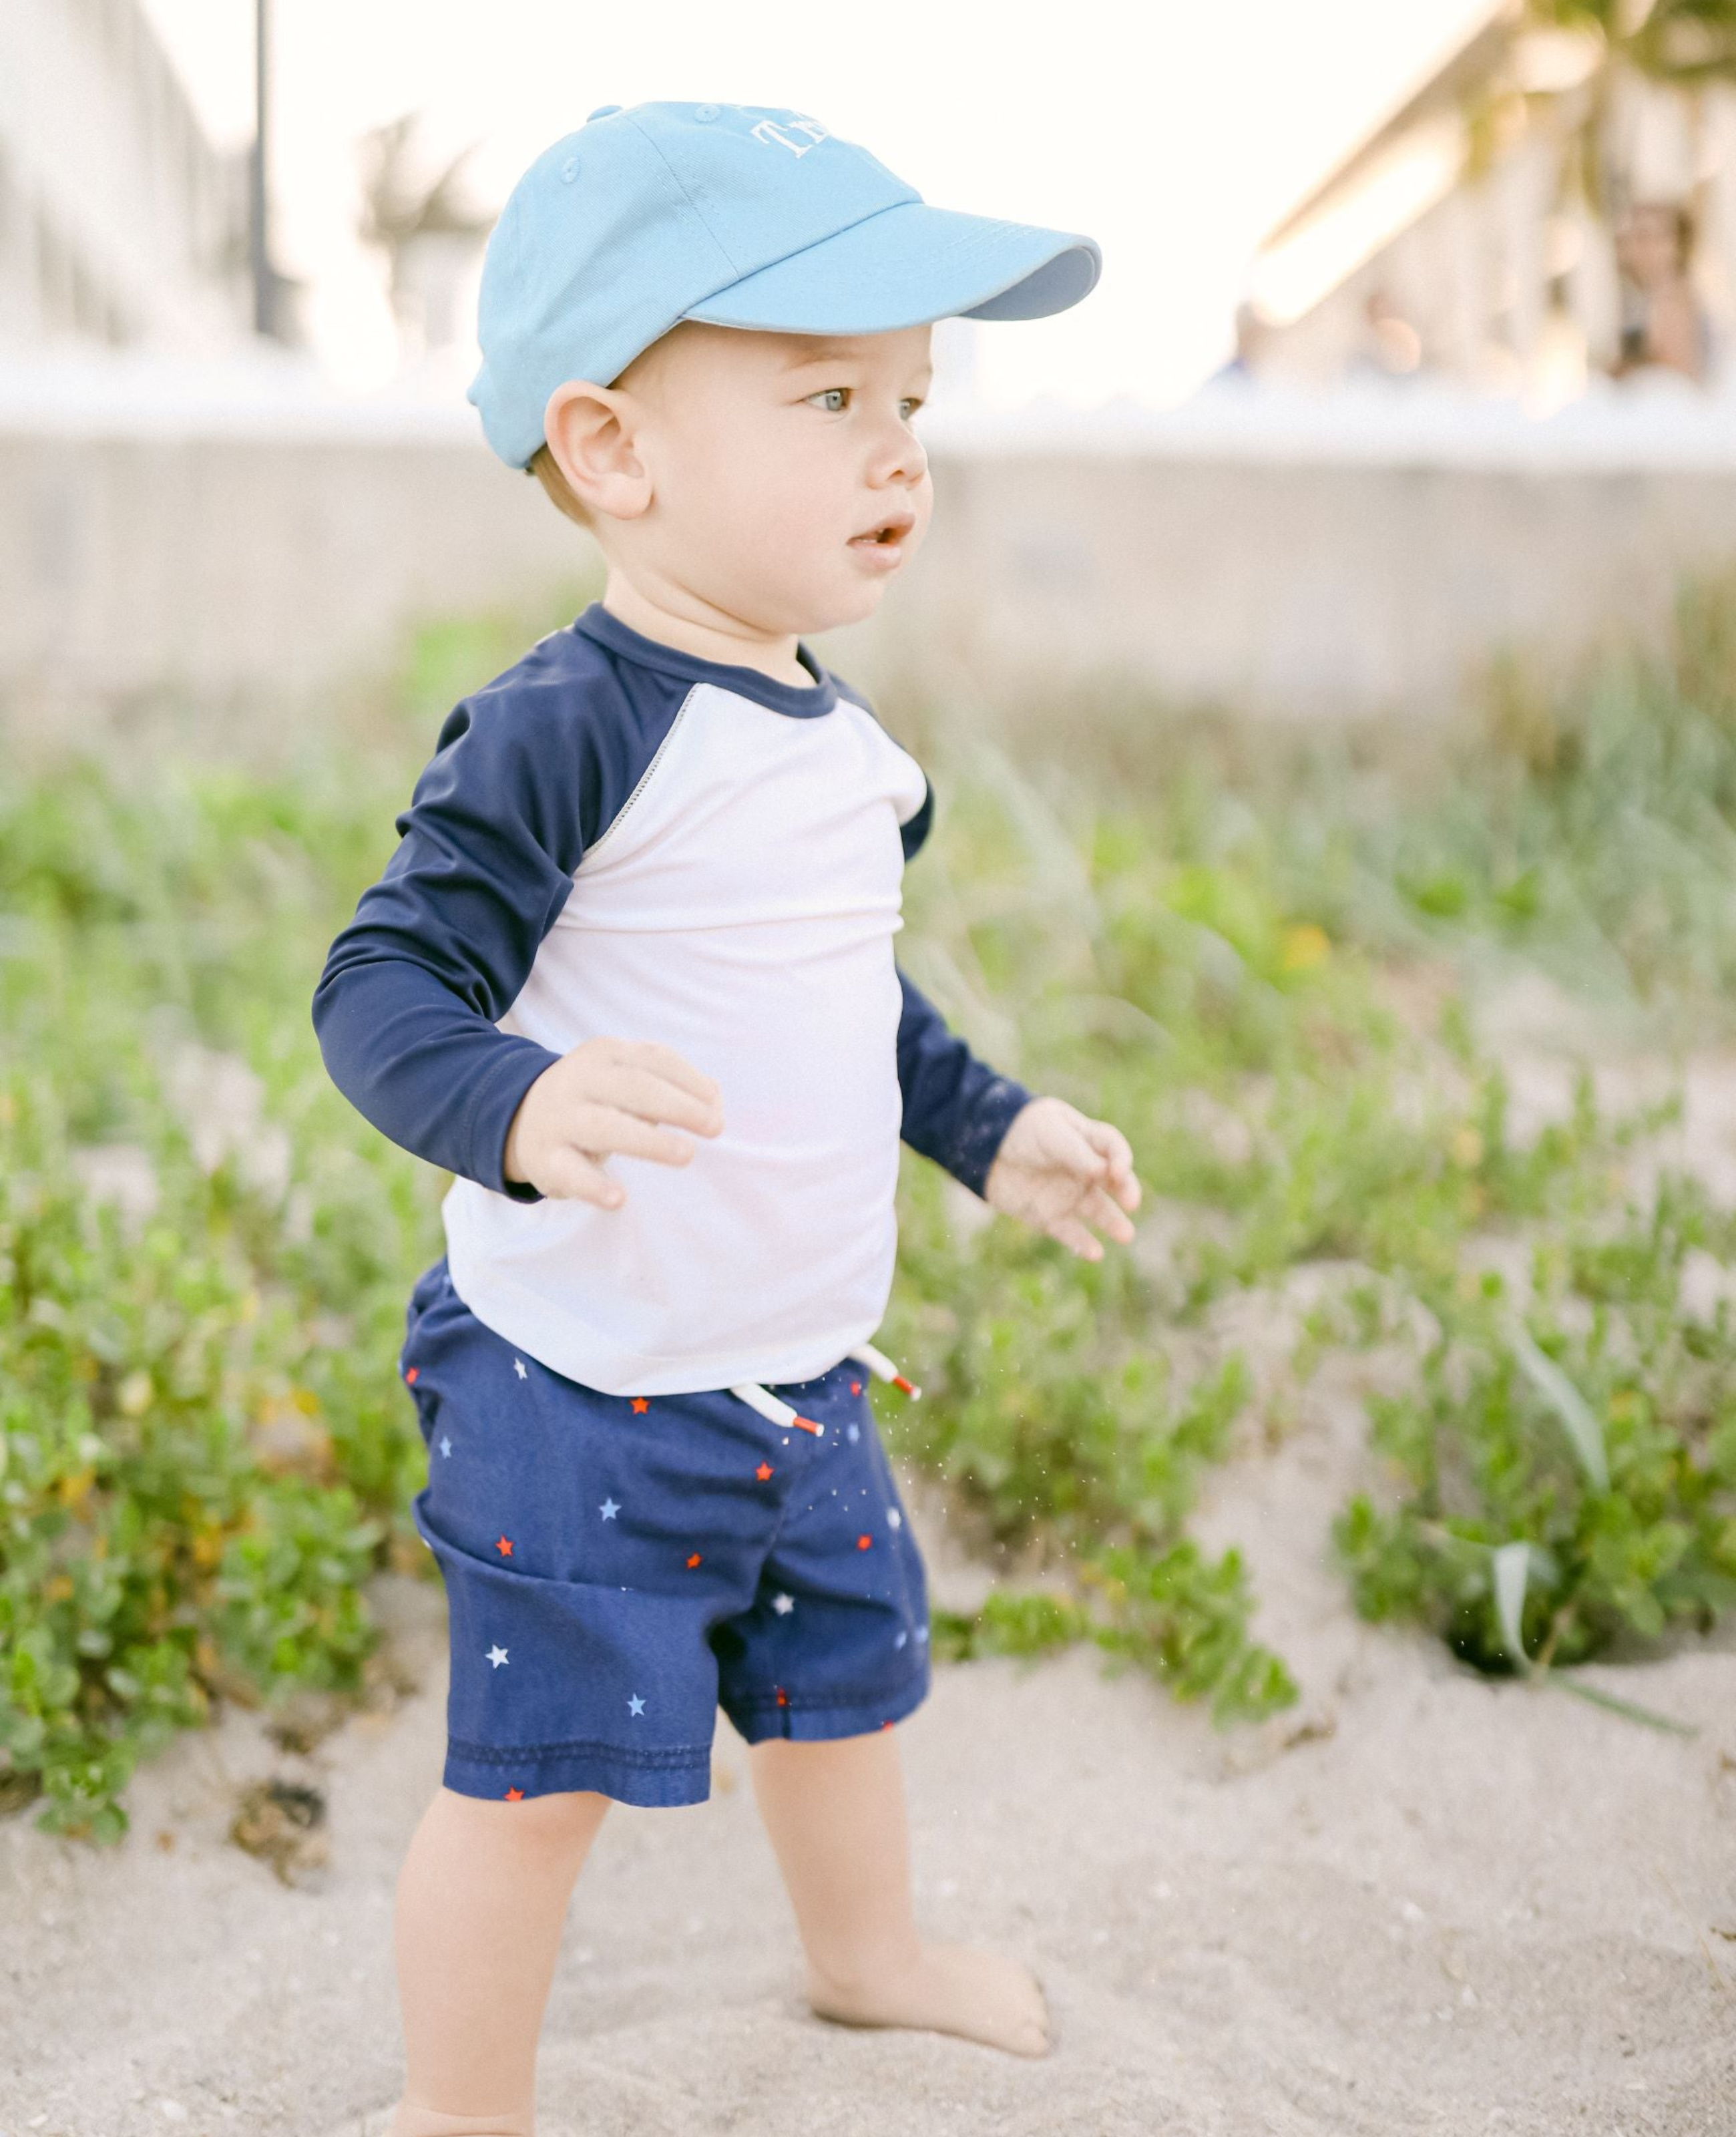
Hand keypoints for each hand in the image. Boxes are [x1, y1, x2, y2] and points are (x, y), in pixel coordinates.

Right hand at [503, 1036, 722, 1206]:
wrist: (519, 1116)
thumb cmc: (594, 1098)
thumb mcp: (624, 1078)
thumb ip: (667, 1084)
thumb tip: (713, 1102)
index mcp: (605, 1054)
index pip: (653, 1060)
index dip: (689, 1080)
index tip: (716, 1104)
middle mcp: (580, 1081)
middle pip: (634, 1088)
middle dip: (678, 1105)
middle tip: (714, 1127)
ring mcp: (560, 1119)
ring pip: (605, 1127)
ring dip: (649, 1141)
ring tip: (686, 1155)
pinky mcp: (546, 1159)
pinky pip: (571, 1173)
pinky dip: (595, 1186)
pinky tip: (619, 1199)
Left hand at [980, 1095, 1139, 1260]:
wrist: (982, 1146)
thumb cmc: (1022, 1129)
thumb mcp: (1050, 1132)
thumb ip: (1076, 1152)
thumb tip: (1103, 1173)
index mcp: (1087, 1141)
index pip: (1114, 1149)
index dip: (1121, 1160)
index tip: (1116, 1172)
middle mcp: (1083, 1170)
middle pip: (1113, 1182)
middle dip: (1126, 1191)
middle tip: (1132, 1203)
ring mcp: (1067, 1194)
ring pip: (1097, 1211)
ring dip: (1113, 1223)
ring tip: (1126, 1235)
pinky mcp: (1048, 1215)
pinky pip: (1069, 1232)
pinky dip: (1082, 1244)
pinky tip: (1095, 1254)